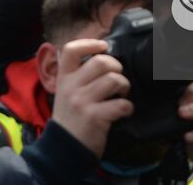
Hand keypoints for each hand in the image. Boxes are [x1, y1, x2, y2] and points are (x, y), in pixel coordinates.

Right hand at [50, 38, 132, 157]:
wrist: (64, 149)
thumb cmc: (70, 120)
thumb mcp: (65, 94)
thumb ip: (78, 78)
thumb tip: (103, 60)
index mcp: (64, 79)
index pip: (71, 50)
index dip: (90, 43)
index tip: (103, 46)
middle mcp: (72, 87)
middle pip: (100, 62)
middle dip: (116, 67)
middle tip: (118, 78)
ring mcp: (82, 102)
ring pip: (113, 80)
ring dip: (124, 86)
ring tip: (122, 94)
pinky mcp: (95, 117)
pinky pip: (121, 104)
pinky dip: (128, 107)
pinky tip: (124, 111)